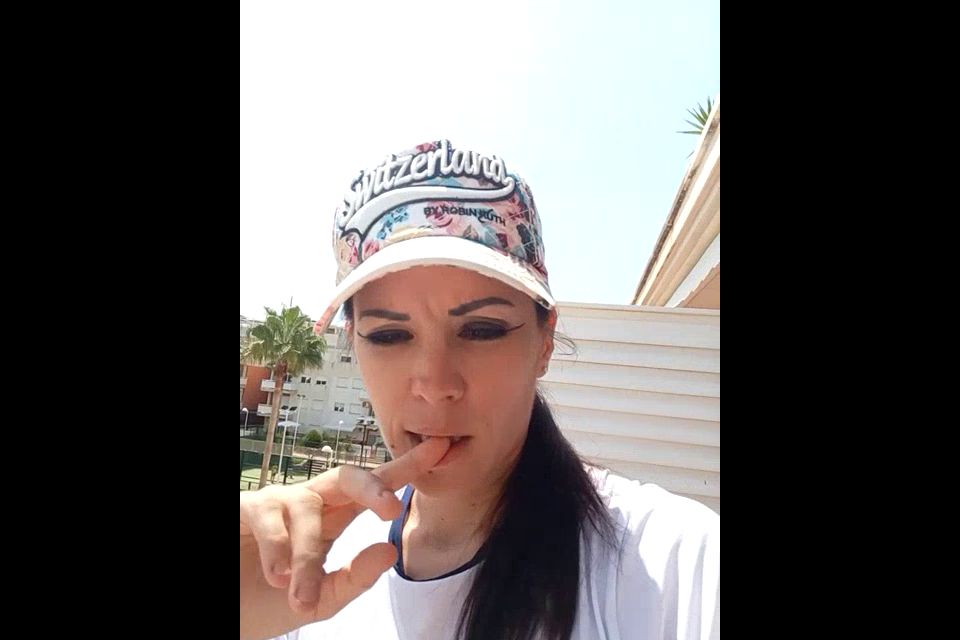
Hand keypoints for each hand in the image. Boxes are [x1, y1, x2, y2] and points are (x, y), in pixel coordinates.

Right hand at [240, 437, 449, 639]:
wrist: (228, 612)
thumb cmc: (267, 601)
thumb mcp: (320, 601)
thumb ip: (355, 579)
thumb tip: (390, 549)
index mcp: (333, 518)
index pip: (376, 487)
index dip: (408, 467)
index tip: (443, 447)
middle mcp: (309, 502)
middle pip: (349, 476)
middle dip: (374, 487)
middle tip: (392, 507)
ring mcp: (277, 502)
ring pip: (309, 514)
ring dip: (307, 559)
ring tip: (298, 595)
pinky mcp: (247, 509)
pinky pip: (272, 520)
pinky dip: (279, 551)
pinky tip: (278, 576)